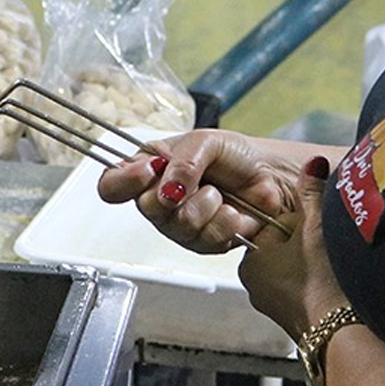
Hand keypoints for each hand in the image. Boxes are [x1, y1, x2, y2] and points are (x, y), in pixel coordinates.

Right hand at [97, 128, 299, 254]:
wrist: (272, 178)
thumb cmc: (237, 155)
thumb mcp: (207, 142)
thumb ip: (183, 161)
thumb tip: (168, 187)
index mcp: (150, 168)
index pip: (112, 183)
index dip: (124, 181)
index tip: (150, 170)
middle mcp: (159, 199)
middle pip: (147, 208)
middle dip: (179, 193)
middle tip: (198, 181)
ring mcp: (179, 224)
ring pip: (178, 225)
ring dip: (206, 206)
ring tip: (220, 194)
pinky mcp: (202, 244)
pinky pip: (204, 240)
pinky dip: (224, 223)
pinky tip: (232, 212)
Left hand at [239, 156, 346, 339]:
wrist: (342, 334)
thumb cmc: (322, 281)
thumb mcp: (317, 225)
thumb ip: (312, 191)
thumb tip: (312, 164)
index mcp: (251, 259)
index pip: (273, 224)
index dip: (300, 222)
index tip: (316, 228)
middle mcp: (256, 285)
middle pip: (285, 248)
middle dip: (308, 244)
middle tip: (327, 249)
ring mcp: (275, 306)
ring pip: (297, 270)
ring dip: (316, 265)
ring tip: (334, 269)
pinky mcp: (295, 321)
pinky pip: (307, 292)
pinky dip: (321, 287)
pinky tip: (335, 287)